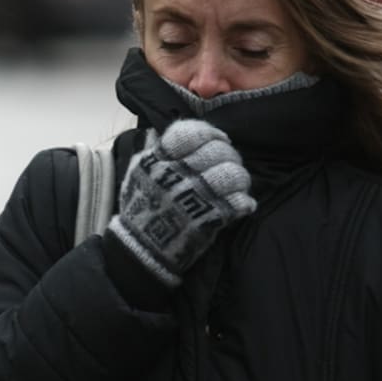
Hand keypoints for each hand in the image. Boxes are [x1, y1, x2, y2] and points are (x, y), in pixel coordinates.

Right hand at [107, 119, 255, 285]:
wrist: (141, 249)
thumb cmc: (140, 208)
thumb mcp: (137, 173)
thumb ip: (152, 150)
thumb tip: (159, 131)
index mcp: (157, 161)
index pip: (189, 133)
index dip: (210, 133)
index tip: (220, 138)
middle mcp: (175, 176)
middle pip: (217, 150)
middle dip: (229, 155)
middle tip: (230, 163)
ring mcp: (192, 199)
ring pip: (232, 174)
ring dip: (240, 178)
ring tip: (237, 184)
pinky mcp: (207, 221)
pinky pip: (238, 202)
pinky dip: (244, 202)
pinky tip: (242, 203)